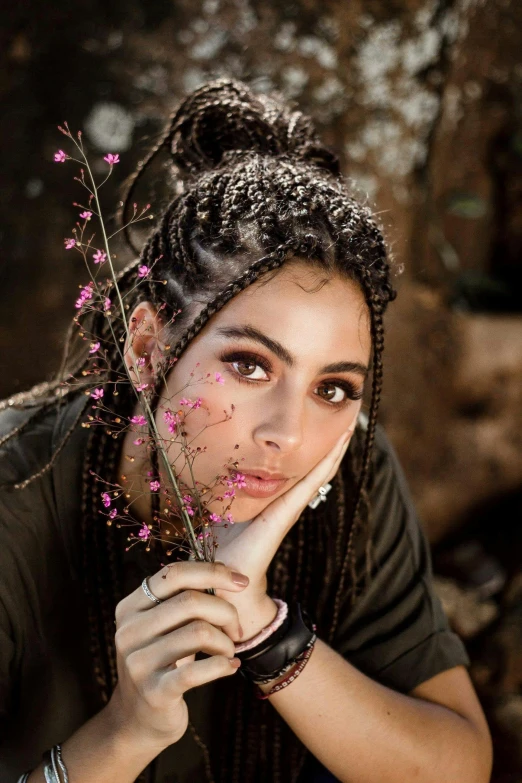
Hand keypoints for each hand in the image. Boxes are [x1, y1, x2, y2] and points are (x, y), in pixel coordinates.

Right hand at [108, 561, 249, 751]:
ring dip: (226, 642)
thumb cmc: (161, 662)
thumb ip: (182, 598)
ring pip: (199, 632)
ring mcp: (138, 662)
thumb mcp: (161, 627)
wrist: (137, 720)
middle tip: (236, 629)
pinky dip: (223, 665)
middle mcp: (129, 631)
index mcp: (130, 607)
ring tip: (229, 650)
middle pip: (191, 601)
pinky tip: (230, 667)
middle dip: (225, 611)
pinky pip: (199, 670)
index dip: (213, 572)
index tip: (241, 581)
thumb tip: (226, 572)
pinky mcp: (154, 692)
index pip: (174, 573)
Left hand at [212, 411, 359, 641]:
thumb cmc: (220, 549)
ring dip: (333, 451)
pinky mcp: (285, 513)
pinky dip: (324, 464)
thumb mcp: (224, 511)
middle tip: (345, 418)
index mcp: (274, 501)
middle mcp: (287, 503)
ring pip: (318, 473)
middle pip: (315, 469)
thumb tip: (214, 475)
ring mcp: (290, 508)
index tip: (322, 425)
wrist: (225, 582)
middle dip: (329, 446)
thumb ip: (225, 494)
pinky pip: (309, 483)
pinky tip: (335, 447)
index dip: (312, 450)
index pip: (299, 470)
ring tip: (347, 428)